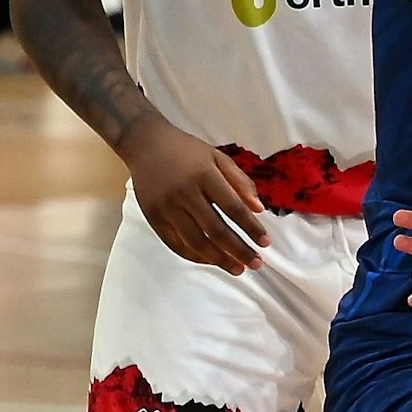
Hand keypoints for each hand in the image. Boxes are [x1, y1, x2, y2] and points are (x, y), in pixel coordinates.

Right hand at [116, 115, 268, 274]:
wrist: (146, 144)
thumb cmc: (187, 151)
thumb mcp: (218, 157)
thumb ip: (241, 182)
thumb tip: (259, 210)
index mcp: (205, 176)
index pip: (233, 208)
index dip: (251, 228)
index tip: (265, 243)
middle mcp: (185, 194)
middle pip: (216, 230)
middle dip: (239, 251)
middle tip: (256, 264)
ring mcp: (166, 208)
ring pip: (196, 242)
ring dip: (219, 259)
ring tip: (237, 268)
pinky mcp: (153, 217)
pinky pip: (176, 244)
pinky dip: (195, 256)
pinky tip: (212, 261)